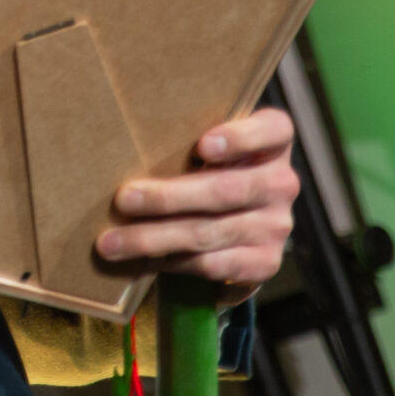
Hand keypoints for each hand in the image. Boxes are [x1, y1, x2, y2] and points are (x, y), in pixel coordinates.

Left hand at [96, 108, 297, 295]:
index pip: (273, 131)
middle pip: (225, 190)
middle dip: (168, 197)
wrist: (237, 223)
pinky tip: (144, 259)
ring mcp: (277, 225)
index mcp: (274, 142)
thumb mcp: (207, 149)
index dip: (240, 138)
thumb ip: (187, 143)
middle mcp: (281, 182)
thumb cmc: (208, 169)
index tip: (202, 145)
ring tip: (113, 241)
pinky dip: (174, 262)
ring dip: (155, 238)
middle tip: (124, 199)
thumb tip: (124, 153)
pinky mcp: (266, 262)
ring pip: (209, 232)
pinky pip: (213, 264)